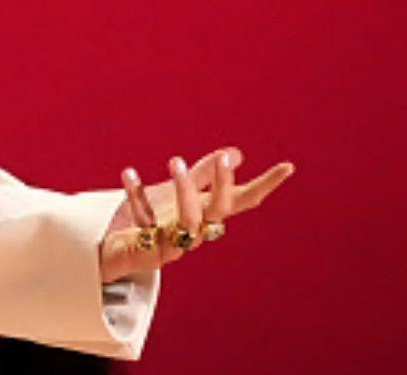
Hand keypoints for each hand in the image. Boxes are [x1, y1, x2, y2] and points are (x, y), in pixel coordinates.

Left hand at [98, 147, 293, 281]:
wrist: (119, 253)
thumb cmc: (154, 221)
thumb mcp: (178, 192)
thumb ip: (204, 175)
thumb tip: (235, 153)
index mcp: (206, 214)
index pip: (243, 200)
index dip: (265, 185)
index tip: (287, 166)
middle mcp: (196, 231)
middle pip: (219, 211)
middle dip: (223, 185)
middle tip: (223, 158)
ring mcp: (175, 244)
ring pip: (188, 221)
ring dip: (184, 190)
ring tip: (176, 160)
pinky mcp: (150, 251)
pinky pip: (145, 223)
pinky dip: (138, 197)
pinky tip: (130, 173)